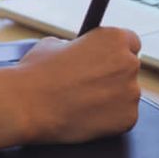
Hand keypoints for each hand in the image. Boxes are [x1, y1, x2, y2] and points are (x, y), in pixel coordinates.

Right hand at [12, 29, 142, 143]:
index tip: (105, 58)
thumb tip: (81, 53)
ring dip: (110, 97)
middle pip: (129, 68)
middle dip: (112, 74)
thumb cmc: (37, 73)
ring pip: (126, 94)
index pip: (130, 42)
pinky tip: (86, 115)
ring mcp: (131, 93)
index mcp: (114, 39)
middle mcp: (129, 63)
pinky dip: (109, 118)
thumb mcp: (54, 44)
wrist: (27, 105)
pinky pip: (123, 116)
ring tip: (81, 101)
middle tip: (88, 82)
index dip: (115, 51)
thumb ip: (76, 46)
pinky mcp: (128, 119)